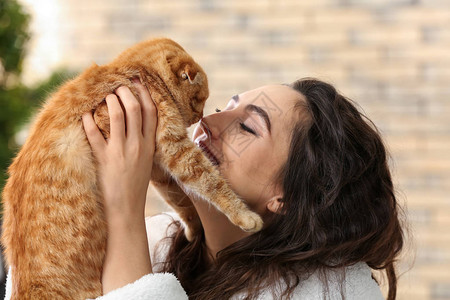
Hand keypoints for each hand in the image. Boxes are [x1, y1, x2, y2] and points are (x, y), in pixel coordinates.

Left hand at [82, 79, 156, 293]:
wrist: (127, 210)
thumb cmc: (135, 186)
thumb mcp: (146, 162)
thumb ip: (143, 142)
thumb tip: (134, 122)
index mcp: (149, 145)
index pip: (151, 113)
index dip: (144, 94)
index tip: (137, 82)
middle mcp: (137, 145)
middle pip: (134, 109)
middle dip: (125, 92)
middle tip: (117, 86)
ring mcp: (120, 151)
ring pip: (116, 115)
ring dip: (109, 100)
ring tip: (104, 95)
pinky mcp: (103, 159)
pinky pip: (94, 133)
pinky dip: (88, 119)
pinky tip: (84, 112)